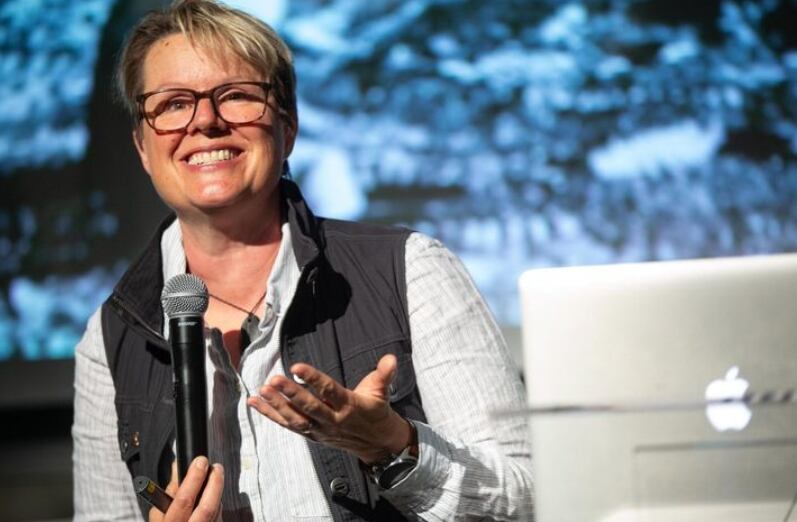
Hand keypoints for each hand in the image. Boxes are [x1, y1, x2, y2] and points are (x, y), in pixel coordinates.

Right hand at [148, 457, 223, 521]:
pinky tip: (214, 495)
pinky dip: (217, 503)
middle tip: (216, 467)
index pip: (183, 501)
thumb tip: (179, 466)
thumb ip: (169, 491)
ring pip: (216, 511)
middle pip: (207, 508)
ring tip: (216, 475)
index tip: (200, 461)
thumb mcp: (160, 512)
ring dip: (217, 491)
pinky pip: (218, 516)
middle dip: (214, 483)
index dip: (194, 478)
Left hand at [247, 354, 411, 463]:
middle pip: (309, 408)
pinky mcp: (311, 434)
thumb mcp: (382, 391)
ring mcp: (320, 430)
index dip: (313, 379)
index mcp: (349, 405)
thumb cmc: (376, 410)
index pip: (329, 391)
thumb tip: (392, 358)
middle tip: (273, 380)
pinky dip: (271, 415)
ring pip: (295, 419)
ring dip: (276, 406)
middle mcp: (333, 420)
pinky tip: (255, 403)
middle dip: (290, 395)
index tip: (297, 367)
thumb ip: (384, 374)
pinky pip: (289, 425)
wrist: (376, 443)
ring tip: (261, 392)